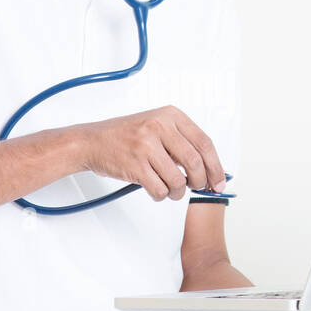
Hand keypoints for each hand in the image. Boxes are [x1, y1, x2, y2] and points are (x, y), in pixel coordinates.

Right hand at [73, 105, 226, 201]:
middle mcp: (160, 127)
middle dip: (200, 181)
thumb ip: (181, 141)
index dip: (216, 166)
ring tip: (170, 189)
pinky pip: (160, 189)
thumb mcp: (156, 126)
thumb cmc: (125, 136)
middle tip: (197, 187)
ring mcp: (146, 146)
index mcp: (170, 115)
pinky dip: (161, 195)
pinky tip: (155, 188)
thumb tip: (208, 168)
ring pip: (178, 180)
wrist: (91, 141)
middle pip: (195, 163)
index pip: (204, 143)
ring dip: (177, 191)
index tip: (219, 181)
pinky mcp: (135, 165)